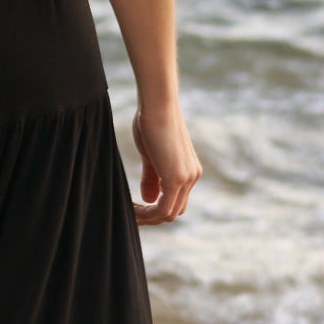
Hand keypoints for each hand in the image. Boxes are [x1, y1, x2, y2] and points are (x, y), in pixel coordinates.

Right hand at [131, 100, 200, 226]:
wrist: (158, 105)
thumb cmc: (152, 121)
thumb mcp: (151, 155)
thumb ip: (152, 178)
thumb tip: (148, 199)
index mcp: (189, 170)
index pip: (176, 201)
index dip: (156, 209)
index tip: (135, 205)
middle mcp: (192, 176)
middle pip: (175, 211)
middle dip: (153, 217)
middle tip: (131, 213)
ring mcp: (187, 178)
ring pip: (170, 214)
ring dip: (149, 218)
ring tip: (130, 212)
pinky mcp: (177, 178)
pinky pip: (164, 209)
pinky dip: (148, 214)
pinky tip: (133, 209)